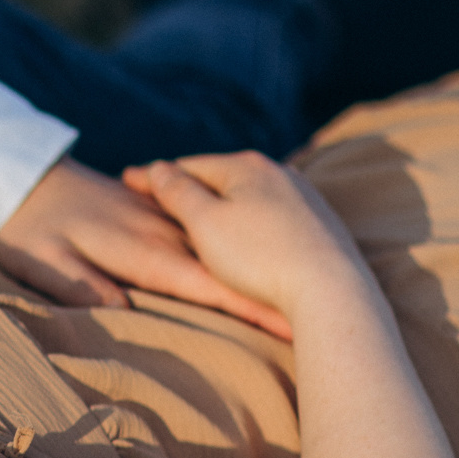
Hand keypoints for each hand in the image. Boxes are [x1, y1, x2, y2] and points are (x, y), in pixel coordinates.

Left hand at [0, 159, 293, 339]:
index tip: (288, 327)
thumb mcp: (43, 260)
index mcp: (141, 249)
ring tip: (308, 302)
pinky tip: (261, 264)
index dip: (246, 306)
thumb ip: (81, 284)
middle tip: (322, 326)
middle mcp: (161, 232)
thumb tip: (123, 309)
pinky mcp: (157, 214)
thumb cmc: (29, 227)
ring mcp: (162, 220)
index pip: (204, 285)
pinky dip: (233, 252)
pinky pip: (205, 236)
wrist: (24, 176)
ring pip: (222, 250)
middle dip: (270, 295)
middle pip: (226, 270)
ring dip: (261, 273)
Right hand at [120, 152, 366, 324]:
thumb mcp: (204, 222)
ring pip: (249, 199)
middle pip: (221, 180)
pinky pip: (273, 219)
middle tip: (159, 202)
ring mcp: (304, 197)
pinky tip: (246, 246)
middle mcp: (279, 172)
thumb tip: (159, 169)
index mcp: (245, 166)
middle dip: (190, 191)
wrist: (330, 291)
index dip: (155, 177)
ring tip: (200, 227)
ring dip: (224, 210)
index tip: (128, 182)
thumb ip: (176, 191)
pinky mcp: (321, 225)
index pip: (188, 166)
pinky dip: (252, 227)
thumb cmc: (259, 258)